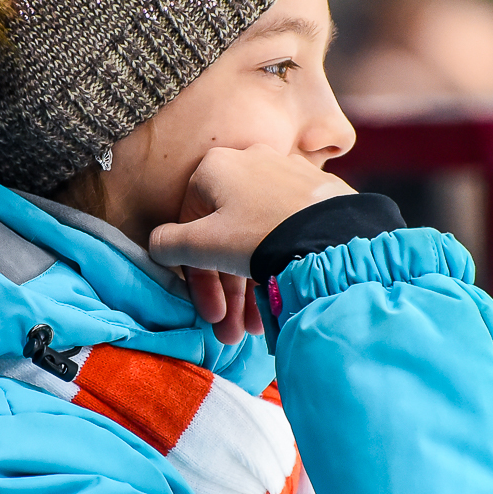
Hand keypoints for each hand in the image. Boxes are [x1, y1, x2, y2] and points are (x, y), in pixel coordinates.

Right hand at [150, 146, 355, 342]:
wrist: (334, 234)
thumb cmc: (262, 235)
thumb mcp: (202, 245)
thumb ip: (168, 245)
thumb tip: (158, 246)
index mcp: (214, 167)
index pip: (191, 229)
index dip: (197, 279)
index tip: (210, 313)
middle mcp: (249, 162)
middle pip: (225, 237)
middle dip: (228, 292)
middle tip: (232, 331)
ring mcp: (285, 175)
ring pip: (254, 238)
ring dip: (250, 287)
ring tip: (257, 328)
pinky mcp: (313, 192)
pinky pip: (282, 232)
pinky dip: (275, 265)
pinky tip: (278, 299)